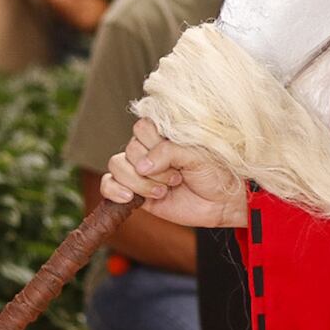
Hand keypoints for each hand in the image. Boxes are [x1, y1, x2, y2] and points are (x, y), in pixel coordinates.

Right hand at [103, 118, 246, 227]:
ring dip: (140, 182)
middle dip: (154, 168)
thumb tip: (142, 166)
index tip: (176, 155)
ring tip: (163, 190)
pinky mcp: (134, 191)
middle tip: (178, 177)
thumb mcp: (197, 155)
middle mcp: (149, 149)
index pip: (142, 126)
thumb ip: (169, 152)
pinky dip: (113, 190)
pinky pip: (108, 185)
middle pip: (130, 149)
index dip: (155, 143)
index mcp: (164, 133)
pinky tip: (130, 197)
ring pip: (117, 166)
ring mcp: (140, 170)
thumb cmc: (215, 172)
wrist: (221, 202)